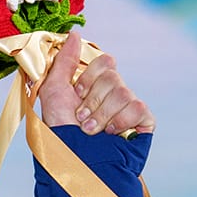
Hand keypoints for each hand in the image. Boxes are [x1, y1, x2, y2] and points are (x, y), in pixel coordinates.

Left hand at [38, 39, 153, 136]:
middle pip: (112, 76)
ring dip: (102, 115)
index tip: (77, 94)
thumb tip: (75, 33)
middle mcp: (113, 94)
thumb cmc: (61, 133)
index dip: (89, 78)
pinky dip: (121, 121)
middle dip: (92, 100)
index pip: (104, 62)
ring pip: (123, 92)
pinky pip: (138, 107)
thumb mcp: (53, 93)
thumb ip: (64, 61)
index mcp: (95, 85)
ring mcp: (129, 108)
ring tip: (92, 131)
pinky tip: (112, 134)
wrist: (75, 164)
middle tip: (82, 119)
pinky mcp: (142, 123)